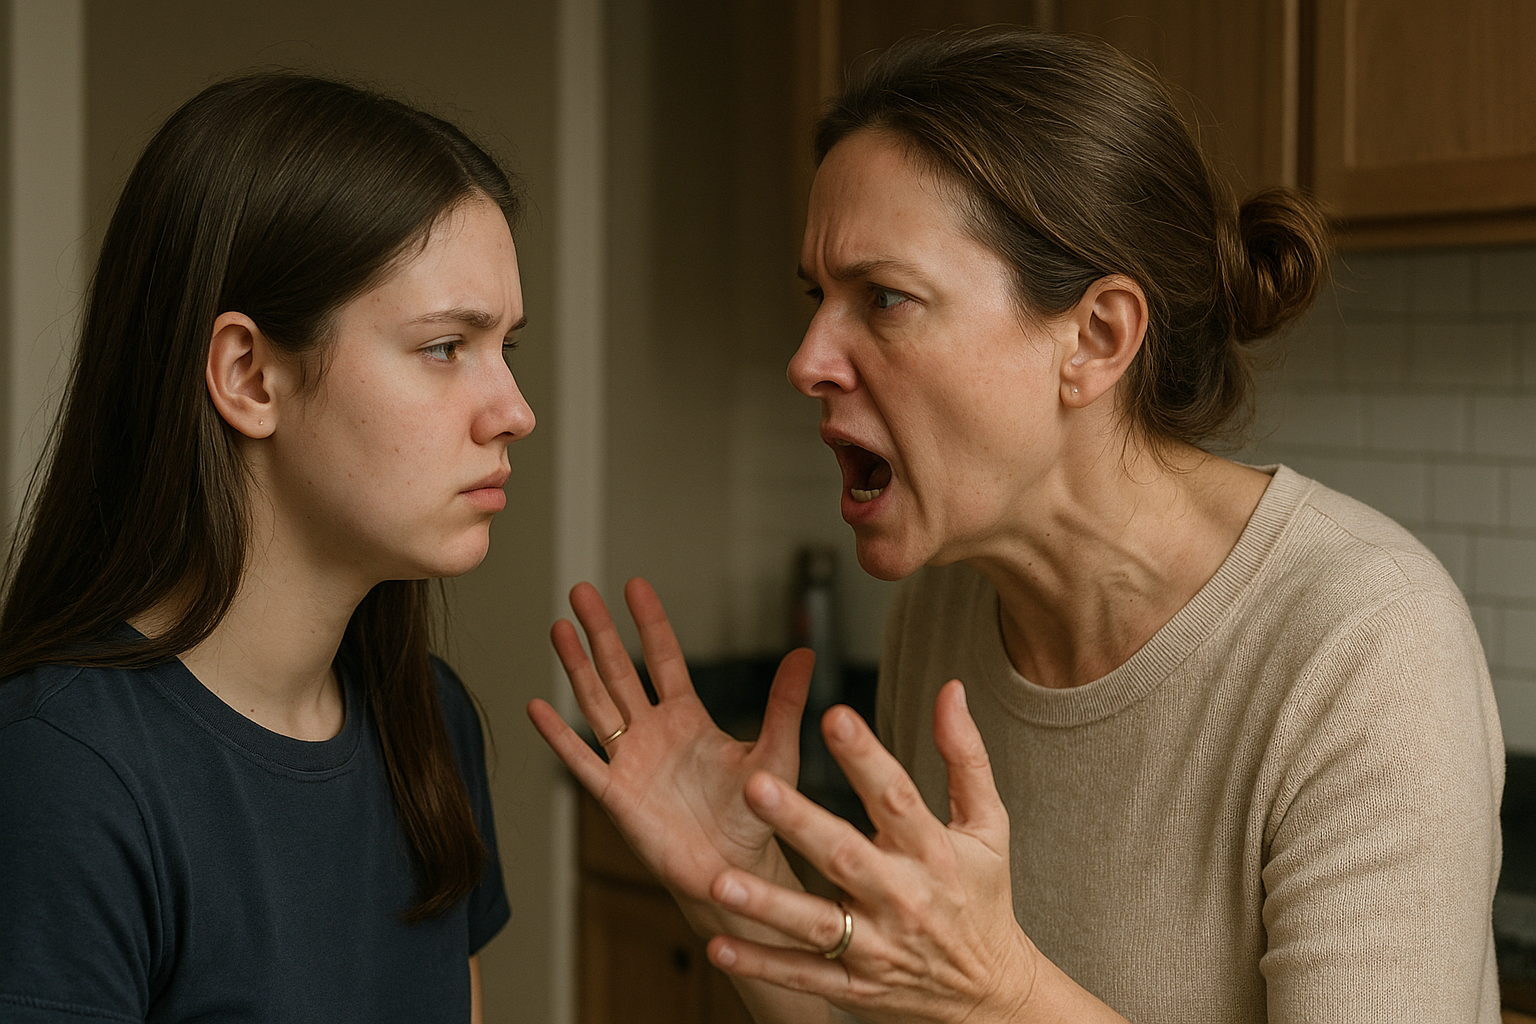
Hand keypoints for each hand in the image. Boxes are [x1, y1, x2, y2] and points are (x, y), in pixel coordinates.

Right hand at [527, 578, 812, 903]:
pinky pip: (582, 760)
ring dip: (577, 667)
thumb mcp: (775, 752)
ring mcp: (630, 762)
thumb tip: (805, 653)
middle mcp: (653, 733)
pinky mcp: (617, 796)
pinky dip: (559, 735)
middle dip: (600, 631)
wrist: (735, 872)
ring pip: (596, 704)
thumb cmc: (755, 816)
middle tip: (581, 592)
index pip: (663, 659)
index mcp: (688, 719)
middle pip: (620, 671)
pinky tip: (538, 707)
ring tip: (558, 629)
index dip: (649, 623)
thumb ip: (783, 703)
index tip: (634, 586)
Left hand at [702, 681, 1125, 1023]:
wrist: (990, 994)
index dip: (865, 757)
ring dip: (767, 905)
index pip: (896, 796)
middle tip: (755, 787)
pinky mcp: (855, 986)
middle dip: (800, 823)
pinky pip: (803, 975)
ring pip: (816, 925)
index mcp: (932, 851)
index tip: (834, 718)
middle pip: (845, 856)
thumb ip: (964, 756)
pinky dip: (763, 964)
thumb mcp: (988, 825)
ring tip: (720, 882)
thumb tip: (951, 689)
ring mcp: (876, 946)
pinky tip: (720, 947)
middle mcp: (902, 897)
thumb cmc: (981, 895)